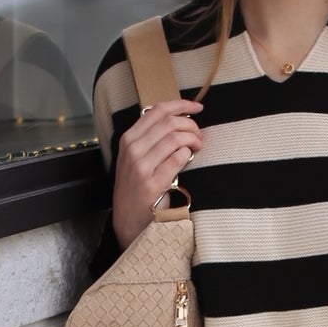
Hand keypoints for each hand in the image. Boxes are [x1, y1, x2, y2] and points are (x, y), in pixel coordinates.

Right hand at [112, 97, 203, 248]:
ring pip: (175, 138)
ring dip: (193, 140)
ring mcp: (141, 167)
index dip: (181, 105)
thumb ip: (152, 139)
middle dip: (191, 125)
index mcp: (129, 139)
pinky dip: (187, 155)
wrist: (128, 221)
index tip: (197, 108)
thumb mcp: (136, 158)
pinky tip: (189, 160)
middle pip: (169, 123)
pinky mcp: (152, 184)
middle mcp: (132, 150)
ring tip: (198, 148)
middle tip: (200, 137)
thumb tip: (178, 119)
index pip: (157, 111)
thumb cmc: (137, 188)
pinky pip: (177, 159)